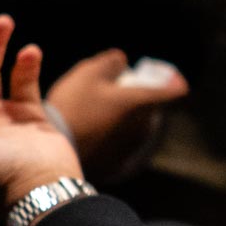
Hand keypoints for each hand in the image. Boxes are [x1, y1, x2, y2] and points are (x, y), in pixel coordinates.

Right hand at [47, 48, 188, 185]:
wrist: (50, 152)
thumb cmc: (73, 106)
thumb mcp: (89, 73)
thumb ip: (112, 61)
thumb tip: (123, 61)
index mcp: (142, 103)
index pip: (175, 90)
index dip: (171, 80)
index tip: (161, 76)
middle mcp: (144, 128)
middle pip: (151, 106)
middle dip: (138, 96)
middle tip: (112, 90)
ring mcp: (133, 148)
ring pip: (137, 125)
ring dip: (125, 116)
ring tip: (95, 112)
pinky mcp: (118, 164)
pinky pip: (122, 143)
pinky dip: (113, 135)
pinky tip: (90, 131)